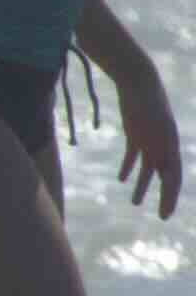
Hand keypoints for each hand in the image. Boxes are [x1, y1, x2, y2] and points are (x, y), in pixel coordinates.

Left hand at [127, 72, 182, 216]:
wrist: (136, 79)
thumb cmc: (145, 99)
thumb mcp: (152, 121)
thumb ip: (158, 140)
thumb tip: (161, 156)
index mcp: (170, 145)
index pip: (173, 178)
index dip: (170, 197)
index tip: (166, 214)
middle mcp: (163, 145)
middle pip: (165, 177)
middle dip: (164, 197)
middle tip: (162, 217)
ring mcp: (149, 140)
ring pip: (147, 169)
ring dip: (142, 186)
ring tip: (135, 203)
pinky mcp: (135, 134)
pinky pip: (133, 155)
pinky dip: (128, 168)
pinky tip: (122, 179)